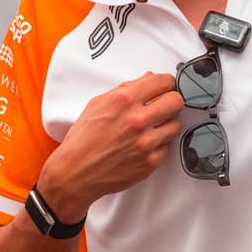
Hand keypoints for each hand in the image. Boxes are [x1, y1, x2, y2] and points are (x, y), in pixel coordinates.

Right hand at [39, 72, 185, 217]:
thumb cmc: (82, 140)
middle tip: (164, 105)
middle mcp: (136, 120)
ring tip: (152, 127)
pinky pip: (167, 146)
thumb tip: (147, 79)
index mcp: (123, 100)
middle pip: (176, 101)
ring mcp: (145, 142)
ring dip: (166, 124)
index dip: (167, 82)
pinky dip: (159, 144)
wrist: (75, 172)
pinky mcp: (150, 162)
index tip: (166, 86)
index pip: (163, 81)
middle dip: (171, 101)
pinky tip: (144, 143)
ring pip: (176, 124)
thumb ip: (126, 89)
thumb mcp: (97, 104)